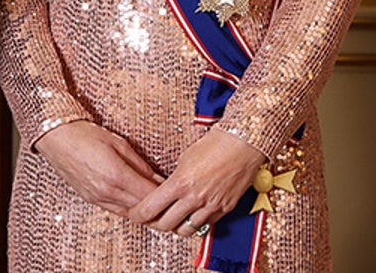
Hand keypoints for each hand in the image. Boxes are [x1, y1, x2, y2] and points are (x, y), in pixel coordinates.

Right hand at [32, 120, 162, 217]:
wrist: (55, 136)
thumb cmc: (84, 134)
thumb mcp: (118, 144)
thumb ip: (140, 164)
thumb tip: (158, 179)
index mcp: (116, 175)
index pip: (151, 196)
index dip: (166, 195)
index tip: (176, 190)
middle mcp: (107, 191)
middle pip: (143, 208)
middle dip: (159, 205)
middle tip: (171, 198)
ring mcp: (97, 198)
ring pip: (131, 213)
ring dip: (145, 209)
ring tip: (156, 200)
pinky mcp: (91, 199)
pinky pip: (117, 210)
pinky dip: (130, 207)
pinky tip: (136, 199)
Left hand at [127, 128, 262, 237]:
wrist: (241, 145)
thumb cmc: (213, 146)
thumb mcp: (183, 160)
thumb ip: (172, 181)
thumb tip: (163, 193)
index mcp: (180, 184)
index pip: (151, 208)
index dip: (138, 214)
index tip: (134, 214)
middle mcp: (195, 198)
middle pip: (165, 224)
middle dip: (153, 224)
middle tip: (148, 220)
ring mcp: (211, 206)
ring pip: (186, 230)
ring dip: (174, 227)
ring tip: (169, 220)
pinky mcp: (224, 209)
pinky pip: (205, 224)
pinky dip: (195, 223)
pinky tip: (190, 216)